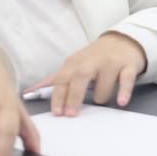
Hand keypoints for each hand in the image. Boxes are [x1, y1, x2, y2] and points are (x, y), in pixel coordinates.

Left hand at [31, 32, 147, 117]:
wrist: (123, 41)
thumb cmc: (95, 57)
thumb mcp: (73, 65)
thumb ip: (53, 80)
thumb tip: (27, 92)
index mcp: (75, 62)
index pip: (63, 79)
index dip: (58, 96)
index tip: (57, 113)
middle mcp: (92, 61)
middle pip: (80, 78)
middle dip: (74, 97)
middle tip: (71, 114)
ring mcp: (111, 62)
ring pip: (104, 85)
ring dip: (102, 97)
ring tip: (102, 97)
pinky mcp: (128, 66)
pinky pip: (126, 80)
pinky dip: (124, 91)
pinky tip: (121, 101)